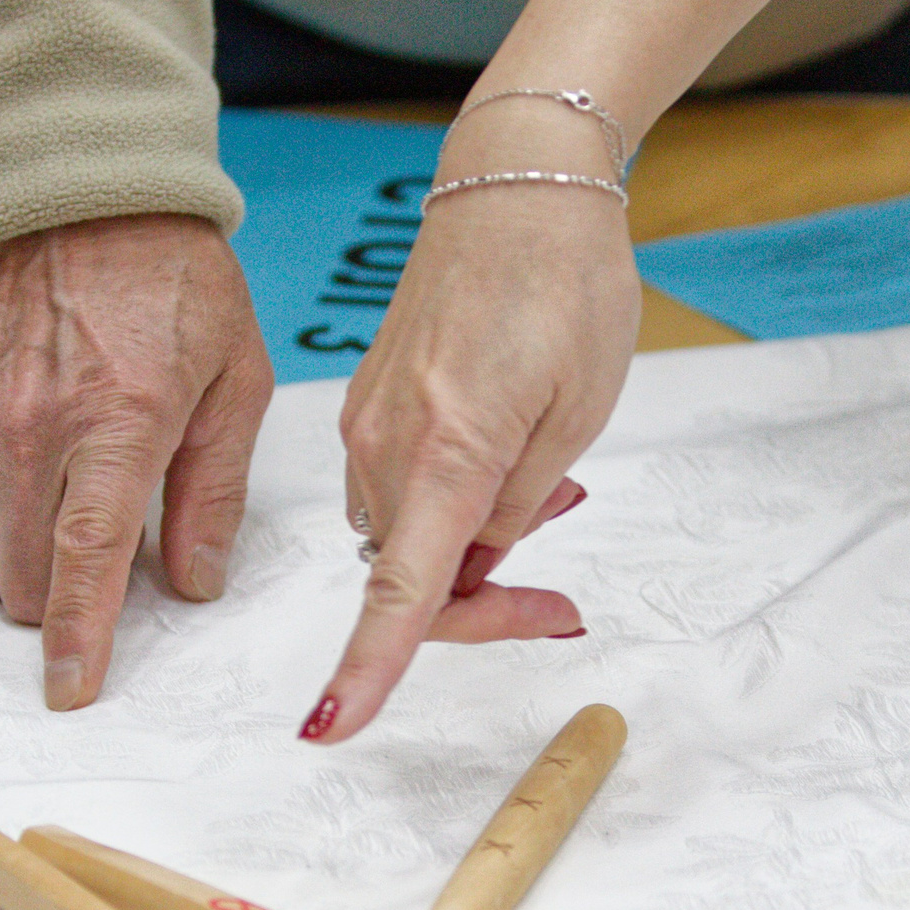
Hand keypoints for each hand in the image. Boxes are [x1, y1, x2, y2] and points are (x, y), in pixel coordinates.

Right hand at [0, 213, 272, 710]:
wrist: (72, 190)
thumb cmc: (173, 281)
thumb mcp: (233, 378)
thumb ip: (215, 490)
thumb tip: (195, 582)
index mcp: (119, 423)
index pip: (85, 561)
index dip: (79, 638)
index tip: (70, 691)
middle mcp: (29, 426)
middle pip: (21, 579)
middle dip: (59, 601)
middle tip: (100, 559)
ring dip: (19, 559)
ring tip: (66, 500)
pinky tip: (30, 450)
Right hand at [302, 158, 640, 744]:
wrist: (517, 183)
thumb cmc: (566, 284)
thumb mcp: (576, 409)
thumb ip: (518, 502)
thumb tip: (473, 564)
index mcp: (448, 448)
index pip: (403, 588)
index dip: (371, 666)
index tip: (333, 726)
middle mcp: (387, 442)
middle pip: (413, 579)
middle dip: (484, 605)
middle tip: (562, 600)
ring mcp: (368, 421)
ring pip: (408, 536)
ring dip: (471, 549)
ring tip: (551, 486)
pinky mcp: (368, 403)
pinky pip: (401, 489)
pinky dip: (449, 503)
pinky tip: (508, 459)